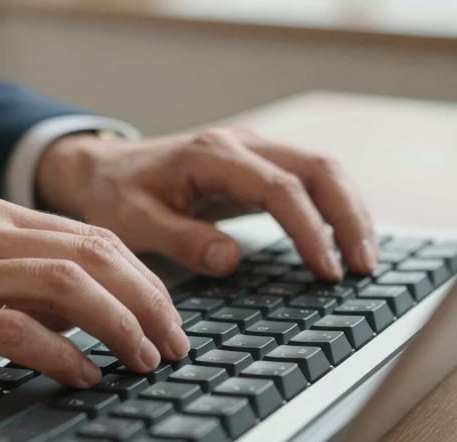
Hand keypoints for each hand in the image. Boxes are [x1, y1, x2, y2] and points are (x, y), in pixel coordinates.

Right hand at [0, 197, 186, 390]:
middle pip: (92, 256)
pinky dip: (62, 354)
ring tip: (143, 360)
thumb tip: (88, 312)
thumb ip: (24, 282)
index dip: (142, 278)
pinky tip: (84, 375)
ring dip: (118, 325)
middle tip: (172, 343)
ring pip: (66, 286)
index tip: (168, 316)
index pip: (92, 238)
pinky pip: (18, 330)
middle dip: (146, 301)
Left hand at [37, 127, 377, 279]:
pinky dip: (330, 208)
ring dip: (348, 211)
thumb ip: (181, 239)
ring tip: (363, 258)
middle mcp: (240, 145)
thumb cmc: (114, 195)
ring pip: (321, 170)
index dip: (309, 230)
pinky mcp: (254, 167)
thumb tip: (232, 260)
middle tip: (364, 267)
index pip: (280, 188)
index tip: (326, 271)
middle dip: (349, 217)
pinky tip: (339, 240)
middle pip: (318, 169)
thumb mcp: (134, 222)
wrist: (102, 170)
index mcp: (212, 155)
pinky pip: (306, 181)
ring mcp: (251, 152)